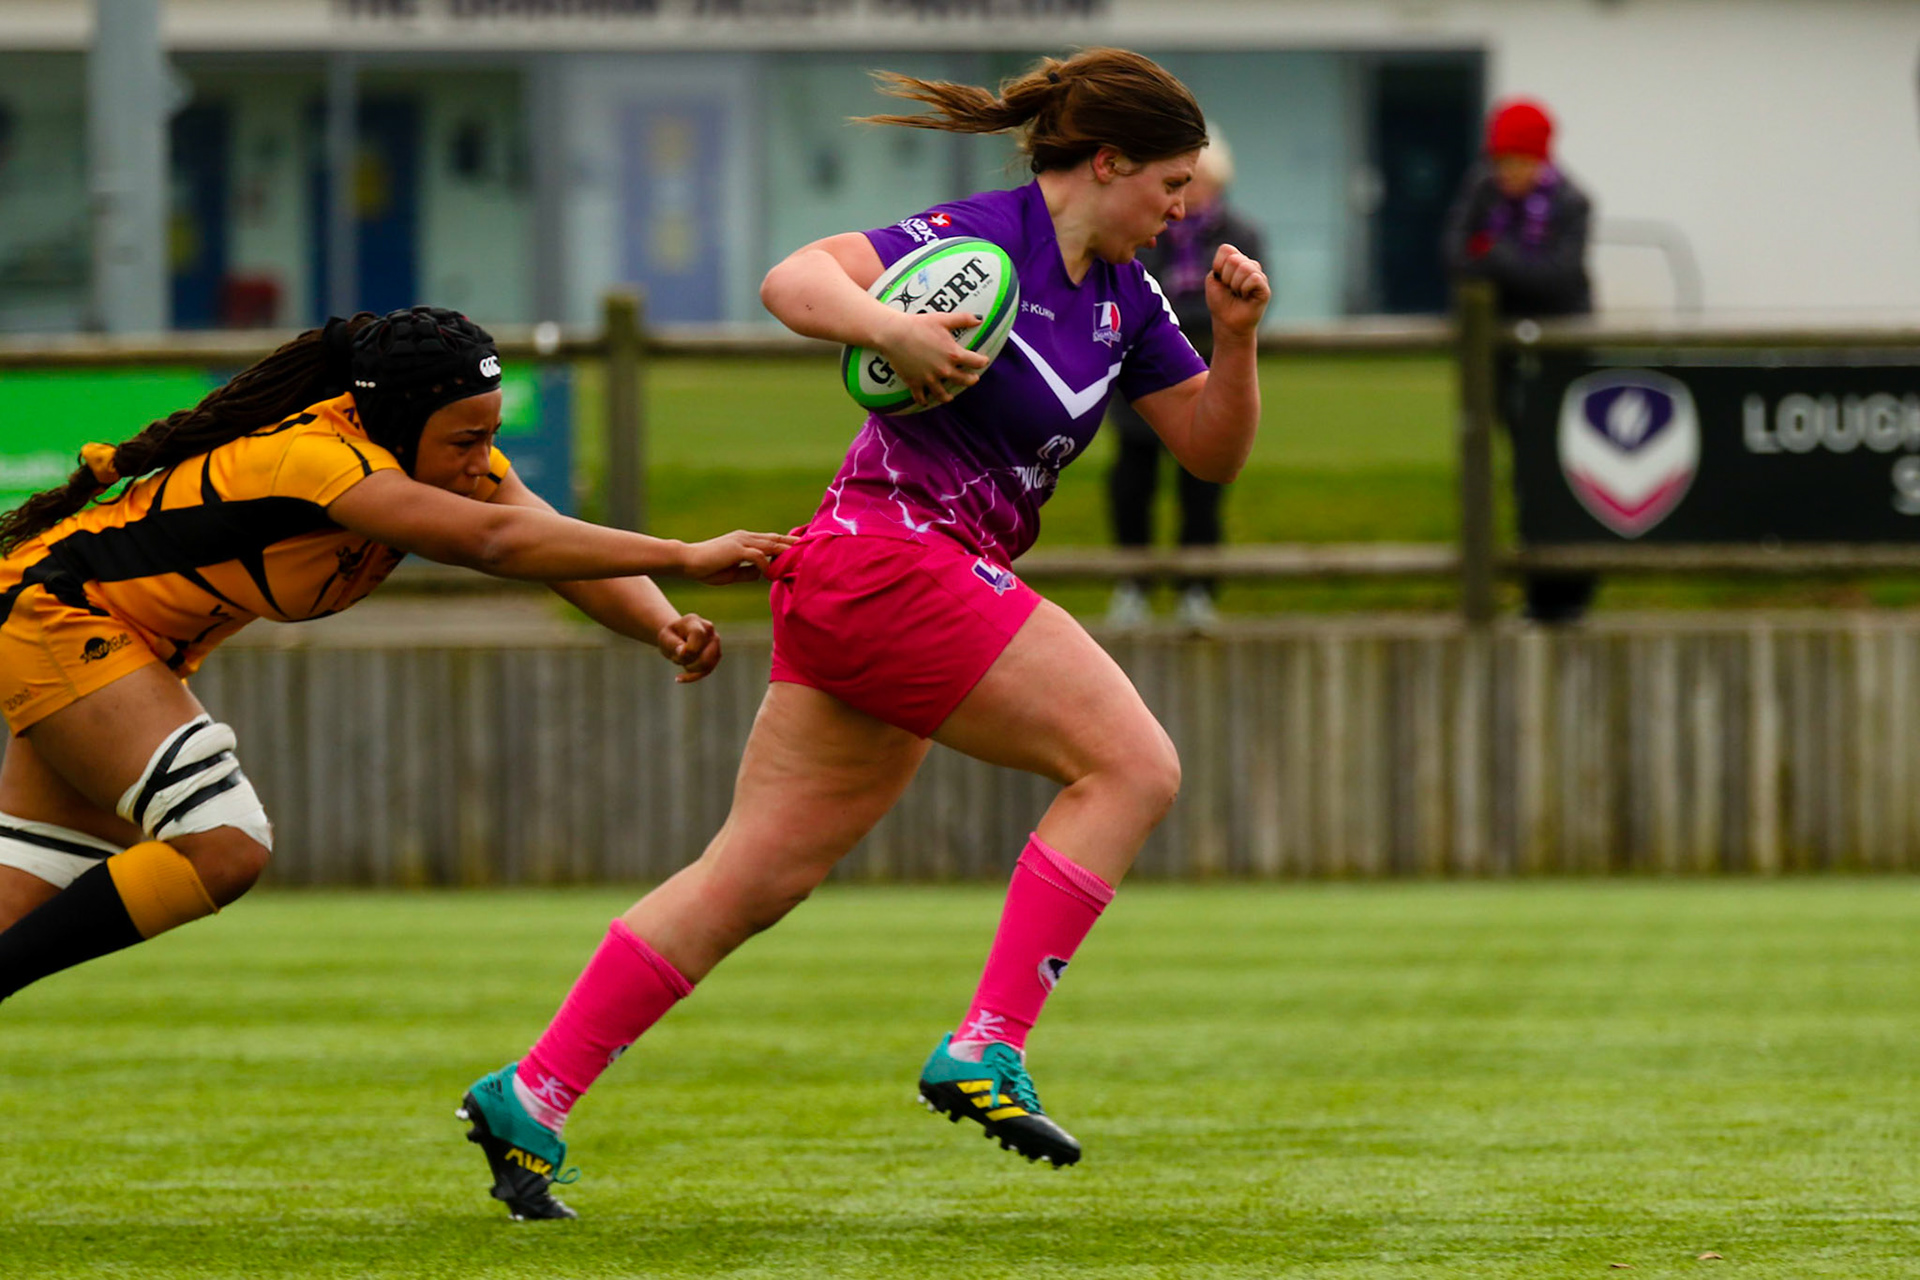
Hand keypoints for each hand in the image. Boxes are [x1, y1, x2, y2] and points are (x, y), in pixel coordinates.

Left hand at [656, 612, 721, 682]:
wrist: (677, 636)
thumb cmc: (670, 636)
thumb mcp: (665, 637)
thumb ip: (673, 643)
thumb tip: (684, 652)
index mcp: (694, 621)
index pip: (698, 635)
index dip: (689, 649)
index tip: (678, 653)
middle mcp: (709, 630)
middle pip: (706, 653)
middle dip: (688, 661)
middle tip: (676, 658)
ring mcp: (715, 643)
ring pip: (708, 664)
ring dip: (691, 668)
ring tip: (680, 662)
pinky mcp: (716, 655)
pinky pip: (707, 670)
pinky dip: (693, 676)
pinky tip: (679, 678)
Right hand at [678, 530, 795, 583]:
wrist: (686, 561)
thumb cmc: (707, 568)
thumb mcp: (733, 573)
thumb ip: (748, 572)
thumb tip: (763, 574)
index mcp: (745, 541)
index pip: (771, 540)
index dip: (787, 544)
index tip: (802, 549)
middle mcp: (745, 537)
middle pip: (776, 539)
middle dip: (794, 543)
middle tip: (812, 547)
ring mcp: (741, 541)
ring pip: (770, 544)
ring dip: (786, 552)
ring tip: (801, 558)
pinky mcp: (736, 549)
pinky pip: (757, 555)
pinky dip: (766, 564)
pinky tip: (769, 574)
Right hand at [875, 310, 992, 407]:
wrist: (894, 334)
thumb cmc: (919, 324)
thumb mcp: (943, 319)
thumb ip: (963, 319)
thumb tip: (980, 318)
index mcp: (953, 354)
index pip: (976, 362)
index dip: (982, 361)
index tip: (983, 361)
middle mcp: (944, 370)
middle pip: (964, 381)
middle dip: (971, 380)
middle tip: (973, 379)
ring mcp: (929, 379)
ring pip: (943, 395)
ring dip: (948, 397)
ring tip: (950, 397)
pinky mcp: (914, 383)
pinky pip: (921, 398)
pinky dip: (924, 401)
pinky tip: (925, 401)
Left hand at [1205, 244, 1271, 338]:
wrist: (1227, 323)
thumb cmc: (1220, 302)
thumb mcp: (1213, 280)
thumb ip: (1221, 264)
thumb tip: (1236, 259)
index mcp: (1236, 261)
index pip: (1226, 249)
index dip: (1218, 265)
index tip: (1220, 280)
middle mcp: (1249, 265)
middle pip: (1234, 259)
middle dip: (1226, 278)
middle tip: (1230, 290)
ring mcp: (1258, 275)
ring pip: (1244, 268)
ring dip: (1235, 285)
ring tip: (1238, 294)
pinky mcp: (1265, 287)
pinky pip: (1254, 278)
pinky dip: (1244, 289)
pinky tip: (1246, 297)